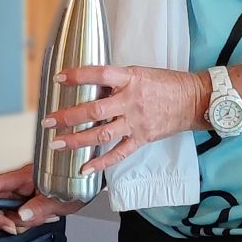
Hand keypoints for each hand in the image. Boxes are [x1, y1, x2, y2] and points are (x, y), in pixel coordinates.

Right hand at [0, 164, 85, 234]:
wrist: (88, 181)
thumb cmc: (77, 182)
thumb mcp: (61, 198)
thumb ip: (40, 207)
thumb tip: (22, 215)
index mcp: (25, 176)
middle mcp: (21, 184)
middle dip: (4, 218)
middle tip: (12, 225)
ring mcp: (24, 193)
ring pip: (8, 213)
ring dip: (20, 221)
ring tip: (40, 217)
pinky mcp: (28, 201)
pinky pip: (19, 215)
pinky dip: (28, 221)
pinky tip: (42, 217)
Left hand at [44, 65, 210, 174]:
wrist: (194, 100)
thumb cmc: (167, 84)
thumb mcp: (140, 73)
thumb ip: (117, 80)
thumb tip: (90, 85)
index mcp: (130, 79)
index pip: (99, 74)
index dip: (77, 76)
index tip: (59, 78)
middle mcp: (131, 101)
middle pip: (94, 110)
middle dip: (67, 117)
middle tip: (47, 122)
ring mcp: (136, 122)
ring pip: (102, 134)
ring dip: (76, 141)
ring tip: (56, 144)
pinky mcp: (142, 138)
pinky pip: (119, 153)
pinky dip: (101, 163)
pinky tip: (84, 168)